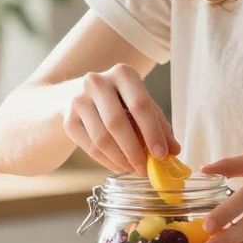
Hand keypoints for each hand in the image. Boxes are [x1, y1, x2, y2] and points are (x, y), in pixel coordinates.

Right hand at [62, 63, 178, 174]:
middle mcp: (97, 82)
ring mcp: (78, 100)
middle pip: (117, 123)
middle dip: (135, 151)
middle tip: (146, 169)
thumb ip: (158, 124)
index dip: (152, 132)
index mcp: (122, 73)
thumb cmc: (116, 100)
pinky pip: (90, 148)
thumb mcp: (139, 103)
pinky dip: (107, 161)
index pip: (140, 104)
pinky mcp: (68, 120)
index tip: (161, 154)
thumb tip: (174, 150)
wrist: (73, 96)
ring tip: (134, 168)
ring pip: (102, 139)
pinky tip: (119, 165)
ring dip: (121, 159)